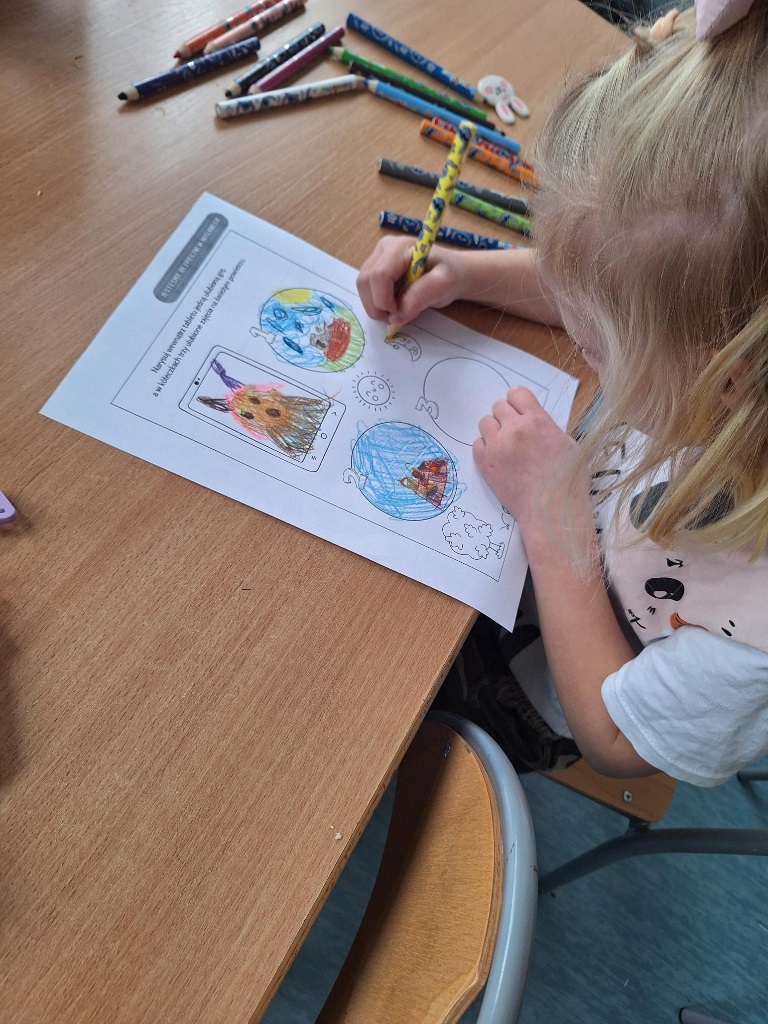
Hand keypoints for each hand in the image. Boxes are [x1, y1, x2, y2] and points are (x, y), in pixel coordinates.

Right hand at [356, 236, 466, 326]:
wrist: (453, 273)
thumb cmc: (450, 275)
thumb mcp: (443, 285)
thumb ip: (420, 298)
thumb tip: (396, 317)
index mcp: (399, 247)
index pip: (379, 275)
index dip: (384, 299)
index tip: (400, 312)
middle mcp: (383, 249)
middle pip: (365, 282)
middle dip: (377, 305)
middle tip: (398, 316)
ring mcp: (377, 259)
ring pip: (363, 289)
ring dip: (377, 306)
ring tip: (400, 310)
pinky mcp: (375, 270)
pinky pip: (368, 292)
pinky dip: (379, 304)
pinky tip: (396, 304)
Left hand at [473, 387, 577, 529]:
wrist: (550, 510)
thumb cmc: (566, 480)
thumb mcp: (567, 444)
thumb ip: (546, 427)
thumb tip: (533, 421)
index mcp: (538, 421)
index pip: (516, 393)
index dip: (517, 402)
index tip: (519, 411)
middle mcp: (515, 429)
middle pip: (498, 406)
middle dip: (505, 416)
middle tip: (513, 431)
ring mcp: (497, 446)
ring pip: (485, 423)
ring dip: (494, 431)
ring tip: (505, 445)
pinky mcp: (485, 463)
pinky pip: (477, 444)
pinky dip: (486, 448)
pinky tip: (498, 459)